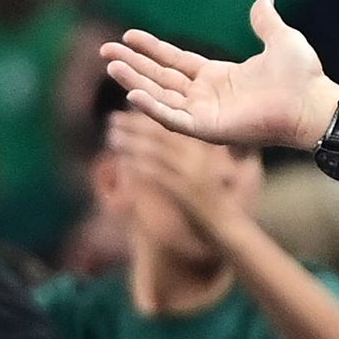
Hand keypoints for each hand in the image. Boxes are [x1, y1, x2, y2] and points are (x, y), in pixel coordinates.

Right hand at [99, 0, 338, 149]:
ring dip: (135, 82)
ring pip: (161, 97)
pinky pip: (175, 119)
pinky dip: (154, 108)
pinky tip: (133, 94)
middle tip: (105, 52)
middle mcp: (208, 95)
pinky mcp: (210, 129)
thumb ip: (265, 21)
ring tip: (112, 66)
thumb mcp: (281, 39)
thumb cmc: (302, 76)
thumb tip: (264, 0)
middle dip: (133, 65)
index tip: (128, 36)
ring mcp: (207, 114)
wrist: (314, 101)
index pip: (176, 61)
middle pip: (160, 78)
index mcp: (219, 76)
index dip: (152, 49)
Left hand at [107, 111, 237, 228]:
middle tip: (113, 119)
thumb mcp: (204, 174)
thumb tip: (162, 149)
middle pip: (163, 134)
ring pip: (157, 151)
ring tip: (112, 137)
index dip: (150, 117)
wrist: (227, 227)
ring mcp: (193, 173)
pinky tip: (124, 162)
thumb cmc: (213, 202)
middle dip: (135, 125)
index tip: (131, 111)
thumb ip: (187, 159)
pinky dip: (139, 165)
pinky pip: (157, 174)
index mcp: (204, 150)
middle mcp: (199, 158)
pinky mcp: (185, 190)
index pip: (175, 126)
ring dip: (132, 142)